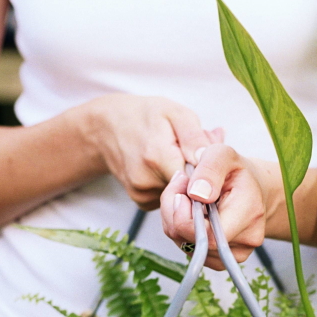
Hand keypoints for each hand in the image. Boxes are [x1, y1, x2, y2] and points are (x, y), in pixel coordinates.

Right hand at [78, 94, 222, 209]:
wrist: (106, 128)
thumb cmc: (145, 115)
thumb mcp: (174, 114)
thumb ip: (195, 137)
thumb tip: (209, 159)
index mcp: (157, 157)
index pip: (198, 179)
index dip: (209, 170)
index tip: (209, 158)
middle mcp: (147, 181)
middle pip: (190, 187)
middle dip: (198, 172)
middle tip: (190, 151)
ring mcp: (142, 194)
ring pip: (181, 194)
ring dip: (185, 179)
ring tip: (175, 156)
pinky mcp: (141, 202)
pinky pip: (170, 199)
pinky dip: (173, 186)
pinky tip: (164, 169)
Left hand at [160, 144, 272, 269]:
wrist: (252, 191)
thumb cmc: (235, 172)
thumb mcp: (223, 155)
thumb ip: (210, 169)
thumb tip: (197, 195)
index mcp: (249, 213)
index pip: (207, 236)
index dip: (183, 217)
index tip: (181, 193)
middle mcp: (246, 240)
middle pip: (191, 242)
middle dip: (174, 214)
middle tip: (180, 189)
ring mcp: (235, 254)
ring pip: (186, 247)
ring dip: (175, 222)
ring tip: (187, 199)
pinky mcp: (222, 260)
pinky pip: (190, 252)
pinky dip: (181, 232)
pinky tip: (190, 215)